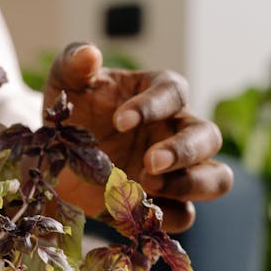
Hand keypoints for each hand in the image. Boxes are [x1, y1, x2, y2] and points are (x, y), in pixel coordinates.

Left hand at [44, 43, 232, 230]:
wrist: (54, 158)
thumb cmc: (71, 111)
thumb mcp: (64, 84)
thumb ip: (73, 64)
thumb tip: (90, 53)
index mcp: (159, 94)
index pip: (174, 92)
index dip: (153, 105)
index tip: (120, 121)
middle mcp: (176, 131)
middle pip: (209, 137)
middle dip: (184, 151)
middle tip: (148, 162)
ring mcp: (175, 171)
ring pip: (216, 179)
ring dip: (190, 185)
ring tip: (149, 187)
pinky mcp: (163, 204)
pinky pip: (184, 215)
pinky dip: (166, 216)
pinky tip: (135, 212)